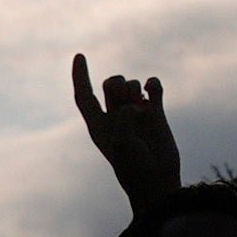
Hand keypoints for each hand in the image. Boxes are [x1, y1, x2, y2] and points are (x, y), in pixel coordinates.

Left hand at [68, 56, 180, 214]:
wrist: (157, 181)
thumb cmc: (133, 167)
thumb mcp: (120, 141)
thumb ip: (123, 115)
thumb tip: (138, 102)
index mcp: (98, 125)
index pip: (84, 96)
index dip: (79, 76)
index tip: (79, 55)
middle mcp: (115, 117)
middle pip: (109, 84)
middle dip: (115, 84)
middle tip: (125, 98)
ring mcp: (136, 114)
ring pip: (131, 84)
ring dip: (134, 89)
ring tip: (142, 108)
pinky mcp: (157, 113)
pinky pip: (152, 87)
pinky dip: (152, 84)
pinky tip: (152, 89)